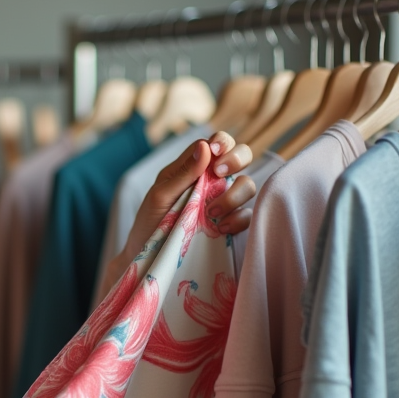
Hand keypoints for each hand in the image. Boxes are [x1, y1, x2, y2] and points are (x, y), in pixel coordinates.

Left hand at [123, 130, 256, 257]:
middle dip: (238, 159)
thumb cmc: (151, 221)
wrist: (150, 255)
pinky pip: (246, 215)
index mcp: (194, 167)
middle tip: (220, 173)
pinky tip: (220, 228)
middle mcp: (213, 180)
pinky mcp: (230, 222)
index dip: (222, 142)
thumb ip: (183, 172)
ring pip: (248, 185)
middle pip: (242, 156)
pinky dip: (238, 219)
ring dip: (234, 195)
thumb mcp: (161, 195)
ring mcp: (224, 200)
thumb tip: (205, 146)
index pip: (217, 143)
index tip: (216, 152)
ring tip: (211, 212)